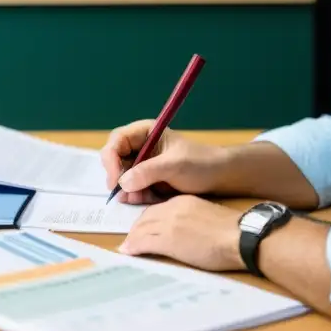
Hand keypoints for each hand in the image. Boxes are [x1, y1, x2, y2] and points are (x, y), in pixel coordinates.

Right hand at [100, 119, 229, 203]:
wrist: (218, 178)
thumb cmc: (200, 164)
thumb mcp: (175, 165)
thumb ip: (148, 171)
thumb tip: (122, 182)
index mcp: (146, 132)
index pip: (117, 140)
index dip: (111, 158)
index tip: (115, 179)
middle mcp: (140, 145)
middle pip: (114, 159)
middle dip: (117, 177)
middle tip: (125, 194)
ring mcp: (142, 163)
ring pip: (121, 176)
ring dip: (126, 189)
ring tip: (140, 197)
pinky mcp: (146, 179)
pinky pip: (130, 188)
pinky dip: (135, 195)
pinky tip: (146, 199)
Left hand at [118, 195, 243, 271]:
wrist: (240, 237)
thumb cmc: (231, 231)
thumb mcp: (207, 216)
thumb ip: (193, 219)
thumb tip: (188, 231)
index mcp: (184, 201)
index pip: (158, 208)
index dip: (148, 219)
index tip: (143, 227)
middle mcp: (173, 209)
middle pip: (146, 217)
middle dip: (136, 228)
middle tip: (130, 238)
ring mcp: (170, 224)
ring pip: (142, 229)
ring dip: (132, 238)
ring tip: (127, 246)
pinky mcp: (169, 240)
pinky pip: (144, 242)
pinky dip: (134, 246)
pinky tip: (128, 251)